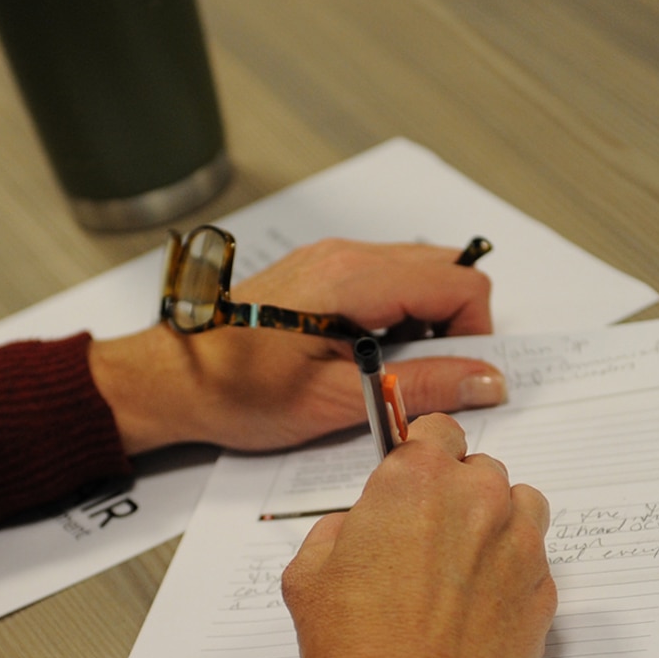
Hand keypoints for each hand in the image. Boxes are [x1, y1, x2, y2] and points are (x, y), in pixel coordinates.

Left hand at [87, 239, 507, 453]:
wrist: (171, 380)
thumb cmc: (236, 393)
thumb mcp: (336, 402)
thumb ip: (419, 387)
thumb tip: (486, 381)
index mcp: (352, 279)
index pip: (459, 285)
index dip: (477, 335)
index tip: (461, 378)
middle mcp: (346, 255)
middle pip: (446, 271)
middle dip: (457, 327)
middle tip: (431, 380)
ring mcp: (333, 258)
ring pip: (420, 274)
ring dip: (427, 324)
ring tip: (393, 372)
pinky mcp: (322, 271)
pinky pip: (388, 281)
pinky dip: (399, 317)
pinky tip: (369, 357)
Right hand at [280, 414, 555, 657]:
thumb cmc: (356, 649)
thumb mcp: (308, 577)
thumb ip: (335, 531)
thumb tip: (356, 528)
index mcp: (416, 481)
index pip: (436, 429)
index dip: (422, 454)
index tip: (413, 477)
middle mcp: (477, 501)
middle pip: (480, 469)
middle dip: (456, 493)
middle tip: (426, 538)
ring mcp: (519, 546)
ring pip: (520, 505)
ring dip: (496, 522)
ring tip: (462, 567)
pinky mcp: (544, 592)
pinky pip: (535, 561)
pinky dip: (513, 572)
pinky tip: (479, 607)